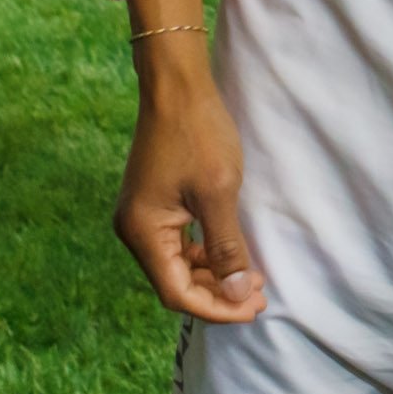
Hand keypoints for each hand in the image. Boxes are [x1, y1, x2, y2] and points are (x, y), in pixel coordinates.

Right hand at [115, 0, 265, 323]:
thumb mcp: (219, 194)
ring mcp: (140, 216)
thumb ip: (226, 248)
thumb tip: (236, 296)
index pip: (177, 292)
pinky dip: (204, 253)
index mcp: (144, 232)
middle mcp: (134, 230)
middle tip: (258, 295)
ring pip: (177, 264)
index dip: (216, 307)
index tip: (253, 307)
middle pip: (175, 282)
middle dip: (217, 293)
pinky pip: (176, 243)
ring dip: (212, 275)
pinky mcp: (152, 203)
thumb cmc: (199, 135)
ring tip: (251, 279)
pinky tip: (231, 255)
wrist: (177, 86)